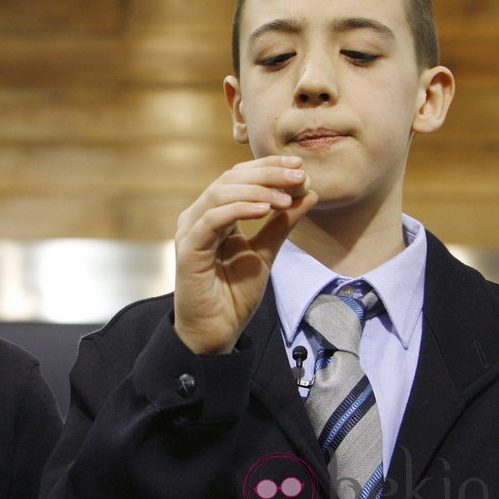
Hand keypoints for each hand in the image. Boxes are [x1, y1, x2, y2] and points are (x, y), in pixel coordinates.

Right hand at [173, 156, 316, 353]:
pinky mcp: (189, 248)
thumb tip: (309, 193)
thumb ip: (282, 224)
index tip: (299, 167)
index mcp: (214, 214)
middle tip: (298, 174)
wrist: (216, 330)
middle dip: (267, 174)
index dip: (268, 168)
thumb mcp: (266, 252)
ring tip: (287, 197)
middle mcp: (199, 216)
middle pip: (230, 179)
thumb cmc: (234, 294)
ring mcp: (191, 230)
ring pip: (220, 193)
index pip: (239, 178)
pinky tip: (265, 210)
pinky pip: (212, 219)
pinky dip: (240, 209)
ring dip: (257, 190)